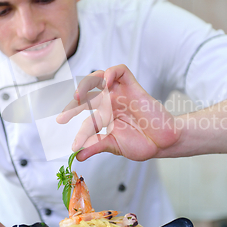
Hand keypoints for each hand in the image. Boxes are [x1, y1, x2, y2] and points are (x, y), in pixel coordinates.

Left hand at [57, 64, 180, 160]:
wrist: (162, 143)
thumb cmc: (142, 143)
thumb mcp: (113, 145)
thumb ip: (95, 145)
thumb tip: (77, 155)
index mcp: (104, 115)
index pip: (84, 112)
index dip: (72, 118)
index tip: (65, 131)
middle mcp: (110, 102)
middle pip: (87, 95)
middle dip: (73, 105)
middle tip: (64, 116)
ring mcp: (120, 93)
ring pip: (99, 77)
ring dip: (86, 84)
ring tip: (78, 98)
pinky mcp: (133, 87)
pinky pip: (120, 71)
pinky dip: (110, 73)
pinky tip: (105, 82)